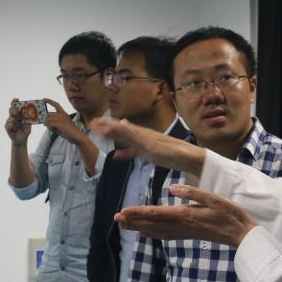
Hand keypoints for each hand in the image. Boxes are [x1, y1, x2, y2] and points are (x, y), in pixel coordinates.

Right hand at [5, 98, 31, 145]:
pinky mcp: (7, 127)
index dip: (15, 102)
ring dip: (15, 121)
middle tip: (18, 114)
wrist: (22, 139)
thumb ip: (28, 118)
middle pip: (11, 109)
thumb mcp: (29, 124)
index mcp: (18, 114)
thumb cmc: (25, 131)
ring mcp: (9, 121)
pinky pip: (8, 124)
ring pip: (10, 118)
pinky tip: (14, 129)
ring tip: (18, 126)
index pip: (15, 106)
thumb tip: (28, 112)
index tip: (16, 99)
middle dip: (14, 111)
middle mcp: (13, 116)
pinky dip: (12, 126)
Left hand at [42, 99, 83, 143]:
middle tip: (48, 126)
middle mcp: (62, 114)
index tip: (44, 99)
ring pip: (48, 119)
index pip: (56, 104)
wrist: (76, 136)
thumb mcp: (61, 125)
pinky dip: (50, 128)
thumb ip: (53, 122)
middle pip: (48, 114)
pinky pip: (50, 123)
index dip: (49, 101)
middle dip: (46, 121)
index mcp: (64, 113)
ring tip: (52, 129)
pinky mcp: (60, 123)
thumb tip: (44, 122)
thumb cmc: (68, 132)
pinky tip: (54, 130)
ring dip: (47, 125)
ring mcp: (62, 118)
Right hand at [90, 117, 204, 174]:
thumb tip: (115, 123)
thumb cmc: (171, 152)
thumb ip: (132, 135)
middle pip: (121, 130)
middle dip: (107, 128)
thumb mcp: (148, 143)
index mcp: (140, 132)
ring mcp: (147, 144)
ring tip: (103, 134)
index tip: (92, 123)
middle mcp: (142, 135)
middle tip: (93, 124)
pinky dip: (124, 152)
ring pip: (126, 139)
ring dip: (114, 137)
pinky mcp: (151, 153)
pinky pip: (133, 151)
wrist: (190, 159)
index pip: (118, 127)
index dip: (105, 125)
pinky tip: (118, 156)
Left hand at [115, 183, 256, 245]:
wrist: (242, 234)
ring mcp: (185, 232)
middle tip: (116, 218)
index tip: (124, 211)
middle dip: (134, 220)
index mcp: (187, 214)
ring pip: (157, 230)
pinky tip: (145, 233)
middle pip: (153, 223)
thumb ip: (193, 192)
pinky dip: (153, 234)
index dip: (139, 212)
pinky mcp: (189, 234)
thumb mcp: (214, 199)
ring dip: (139, 227)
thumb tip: (173, 187)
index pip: (157, 212)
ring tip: (124, 225)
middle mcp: (182, 225)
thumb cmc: (230, 214)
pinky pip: (166, 235)